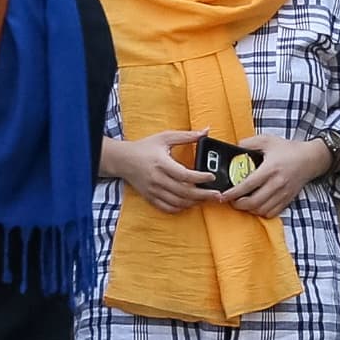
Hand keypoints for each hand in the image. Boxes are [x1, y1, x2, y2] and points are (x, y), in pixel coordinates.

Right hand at [103, 130, 219, 213]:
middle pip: (184, 192)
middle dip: (203, 195)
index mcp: (161, 163)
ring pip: (178, 202)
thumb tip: (205, 131)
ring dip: (194, 202)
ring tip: (206, 199)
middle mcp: (157, 179)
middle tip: (217, 194)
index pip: (184, 174)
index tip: (211, 177)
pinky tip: (189, 204)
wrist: (122, 160)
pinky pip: (168, 208)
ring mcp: (153, 190)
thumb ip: (186, 136)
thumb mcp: (165, 137)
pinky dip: (180, 208)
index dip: (200, 178)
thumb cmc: (144, 147)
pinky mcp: (150, 197)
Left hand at [221, 135, 330, 220]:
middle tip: (231, 201)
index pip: (248, 185)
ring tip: (242, 203)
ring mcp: (283, 193)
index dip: (233, 193)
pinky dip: (261, 212)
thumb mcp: (268, 140)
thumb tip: (235, 147)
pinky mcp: (288, 199)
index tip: (223, 195)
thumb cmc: (288, 149)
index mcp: (270, 169)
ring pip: (262, 210)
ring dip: (249, 209)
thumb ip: (249, 143)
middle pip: (253, 202)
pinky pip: (272, 212)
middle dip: (238, 204)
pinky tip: (256, 206)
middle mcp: (276, 183)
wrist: (311, 158)